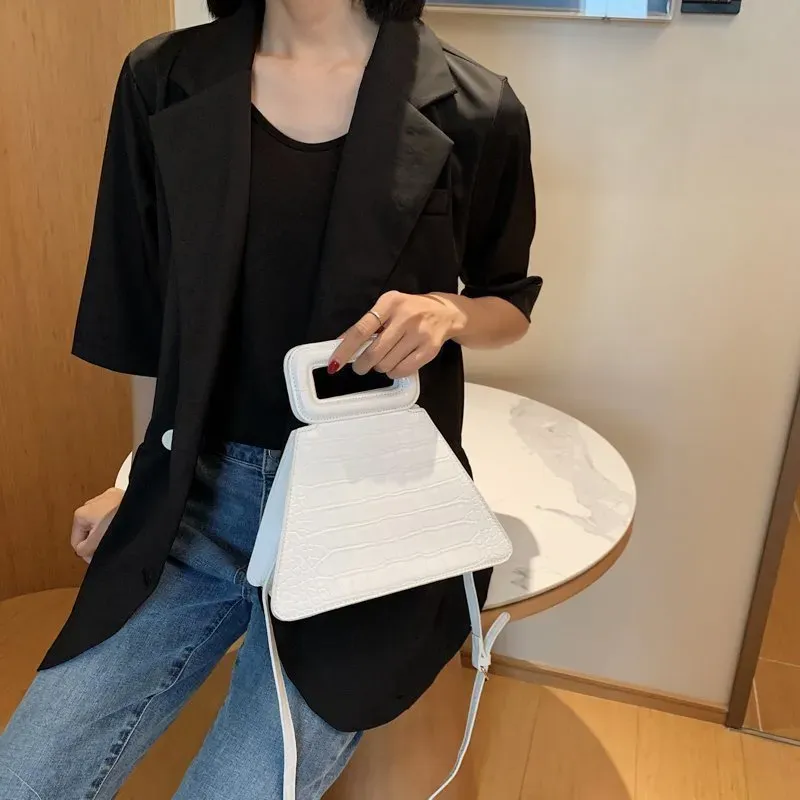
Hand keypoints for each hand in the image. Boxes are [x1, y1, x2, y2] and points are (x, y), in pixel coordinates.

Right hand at [71, 487, 123, 563]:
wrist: (144, 509)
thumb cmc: (119, 520)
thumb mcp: (97, 542)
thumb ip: (84, 550)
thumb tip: (81, 551)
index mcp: (81, 512)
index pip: (76, 541)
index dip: (86, 553)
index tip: (96, 559)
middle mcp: (92, 502)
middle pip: (90, 530)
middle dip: (97, 541)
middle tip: (108, 548)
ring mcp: (108, 498)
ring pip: (103, 522)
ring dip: (108, 531)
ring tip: (119, 537)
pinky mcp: (122, 497)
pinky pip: (115, 514)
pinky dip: (118, 521)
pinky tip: (125, 527)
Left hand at [329, 292, 465, 378]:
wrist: (445, 312)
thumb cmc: (410, 310)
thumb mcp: (388, 308)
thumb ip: (367, 324)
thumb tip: (341, 343)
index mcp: (390, 303)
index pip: (361, 329)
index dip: (345, 349)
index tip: (334, 364)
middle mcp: (405, 317)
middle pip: (374, 352)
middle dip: (362, 364)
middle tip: (361, 366)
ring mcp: (419, 333)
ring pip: (387, 364)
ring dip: (380, 367)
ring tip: (384, 360)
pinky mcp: (430, 349)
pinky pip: (403, 370)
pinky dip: (394, 372)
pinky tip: (395, 364)